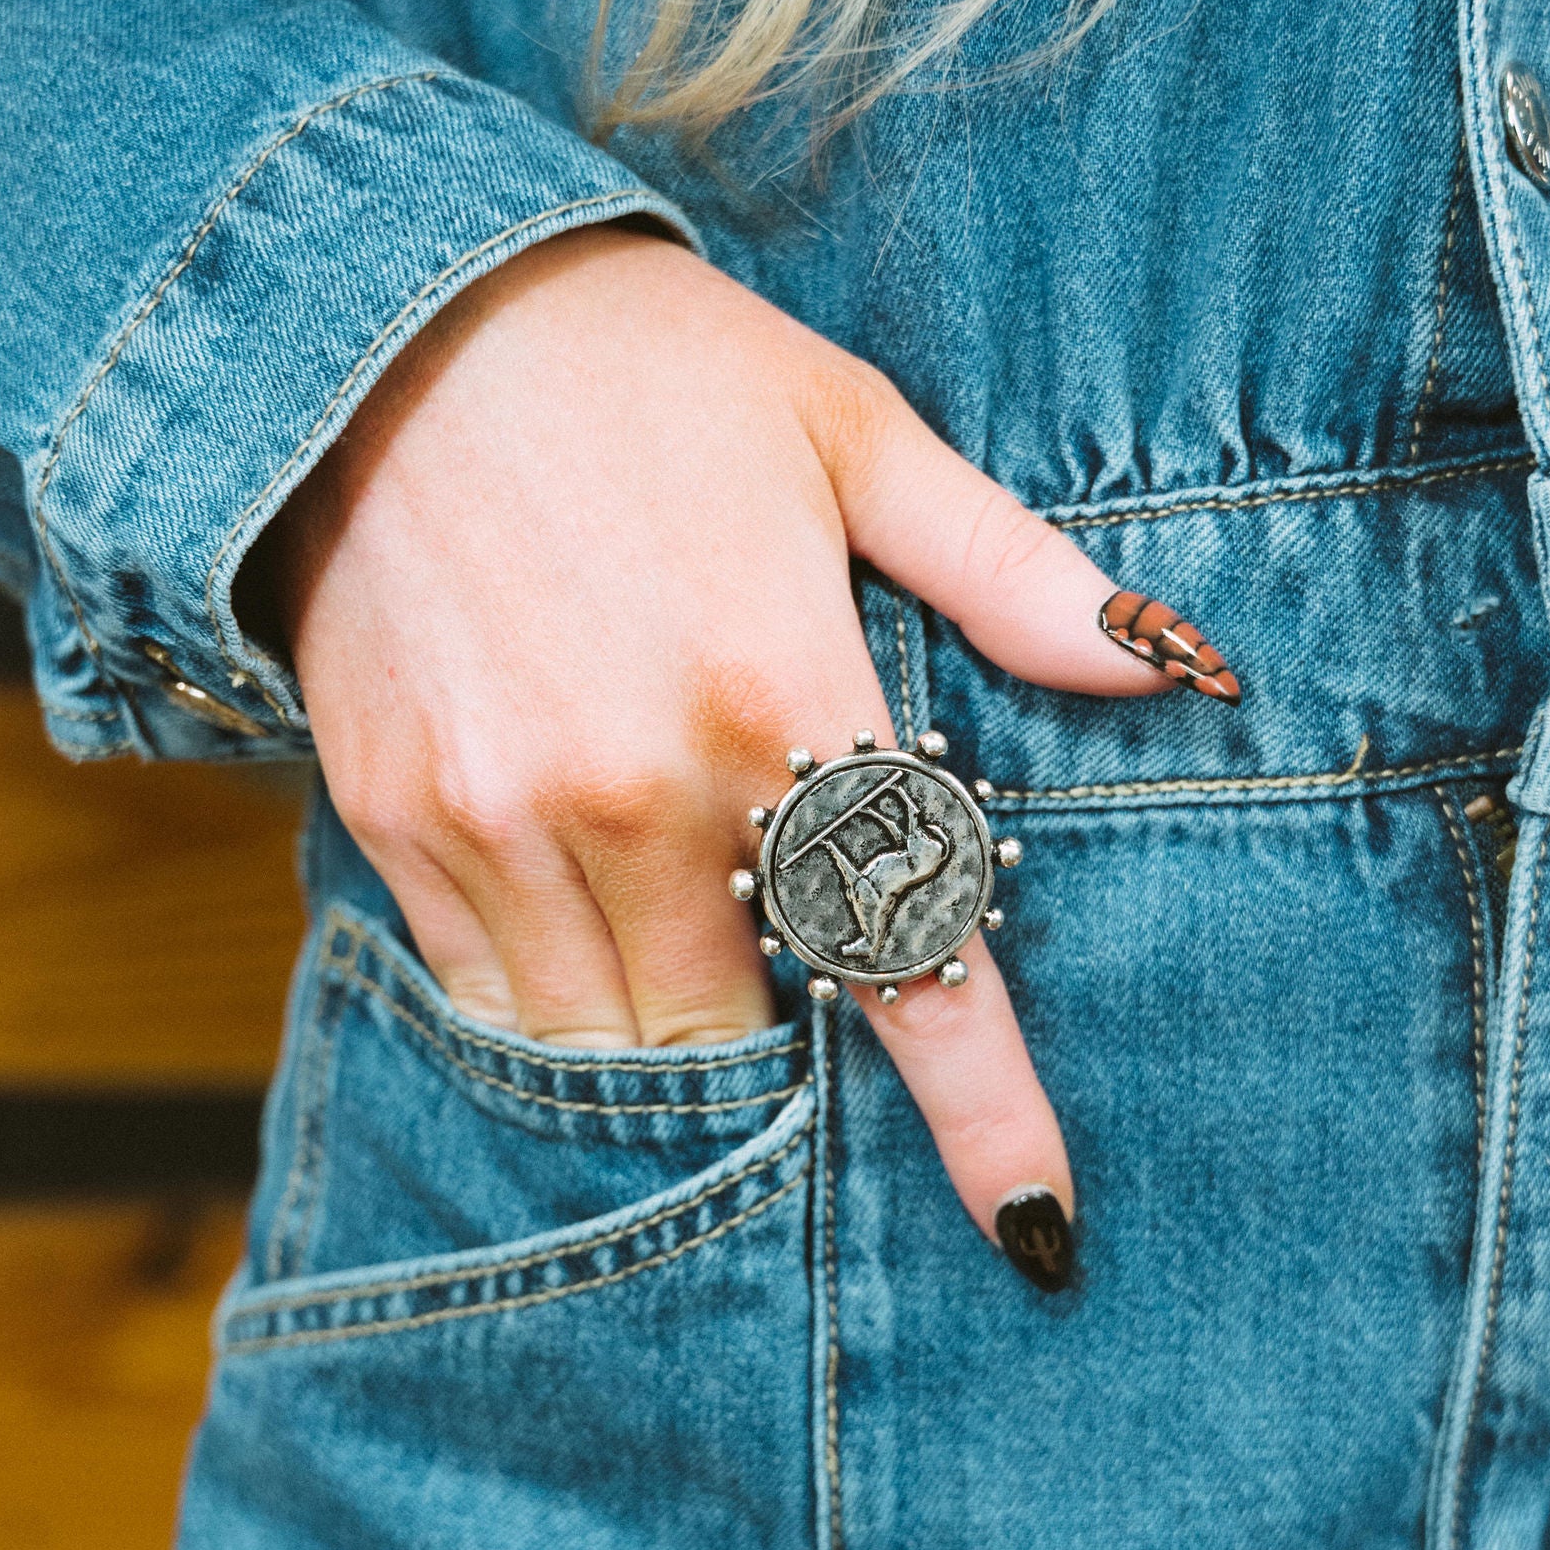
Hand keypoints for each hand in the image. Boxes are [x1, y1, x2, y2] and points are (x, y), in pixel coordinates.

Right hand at [269, 230, 1222, 1271]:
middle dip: (795, 1040)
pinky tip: (581, 900)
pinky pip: (495, 996)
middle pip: (753, 1037)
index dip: (982, 1115)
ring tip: (693, 945)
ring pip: (617, 1046)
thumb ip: (1005, 571)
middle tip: (805, 965)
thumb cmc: (650, 368)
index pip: (910, 964)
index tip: (1039, 1230)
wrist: (381, 319)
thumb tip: (1168, 664)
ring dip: (677, 1033)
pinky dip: (557, 995)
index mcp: (781, 695)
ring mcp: (505, 819)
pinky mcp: (399, 823)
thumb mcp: (851, 430)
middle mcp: (642, 790)